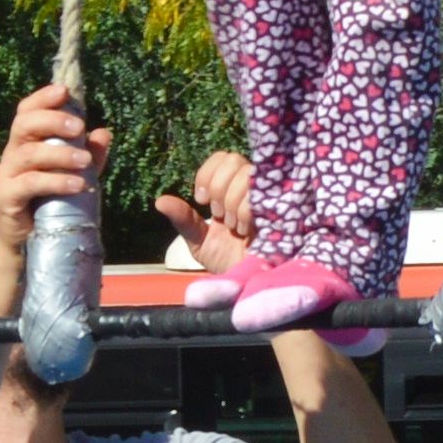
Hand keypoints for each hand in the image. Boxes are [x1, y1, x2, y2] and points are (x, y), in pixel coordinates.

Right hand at [0, 85, 103, 254]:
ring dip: (60, 153)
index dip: (42, 98)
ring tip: (86, 161)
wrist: (29, 244)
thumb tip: (104, 132)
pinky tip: (77, 184)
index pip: (26, 111)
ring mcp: (5, 176)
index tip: (64, 91)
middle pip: (23, 125)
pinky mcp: (5, 198)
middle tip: (79, 126)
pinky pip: (29, 184)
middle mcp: (11, 155)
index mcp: (25, 144)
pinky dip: (55, 181)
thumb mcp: (75, 175)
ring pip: (28, 154)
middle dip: (52, 120)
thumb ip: (88, 154)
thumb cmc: (50, 204)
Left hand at [156, 148, 259, 282]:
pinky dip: (247, 211)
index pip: (222, 157)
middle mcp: (253, 188)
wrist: (248, 284)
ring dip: (233, 203)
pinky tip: (248, 231)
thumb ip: (183, 219)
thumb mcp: (199, 241)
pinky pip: (262, 193)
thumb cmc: (228, 262)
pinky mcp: (283, 208)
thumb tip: (159, 201)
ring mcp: (269, 196)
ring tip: (236, 228)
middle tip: (220, 216)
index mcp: (233, 190)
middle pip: (234, 160)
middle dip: (220, 188)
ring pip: (247, 175)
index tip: (202, 200)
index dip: (208, 174)